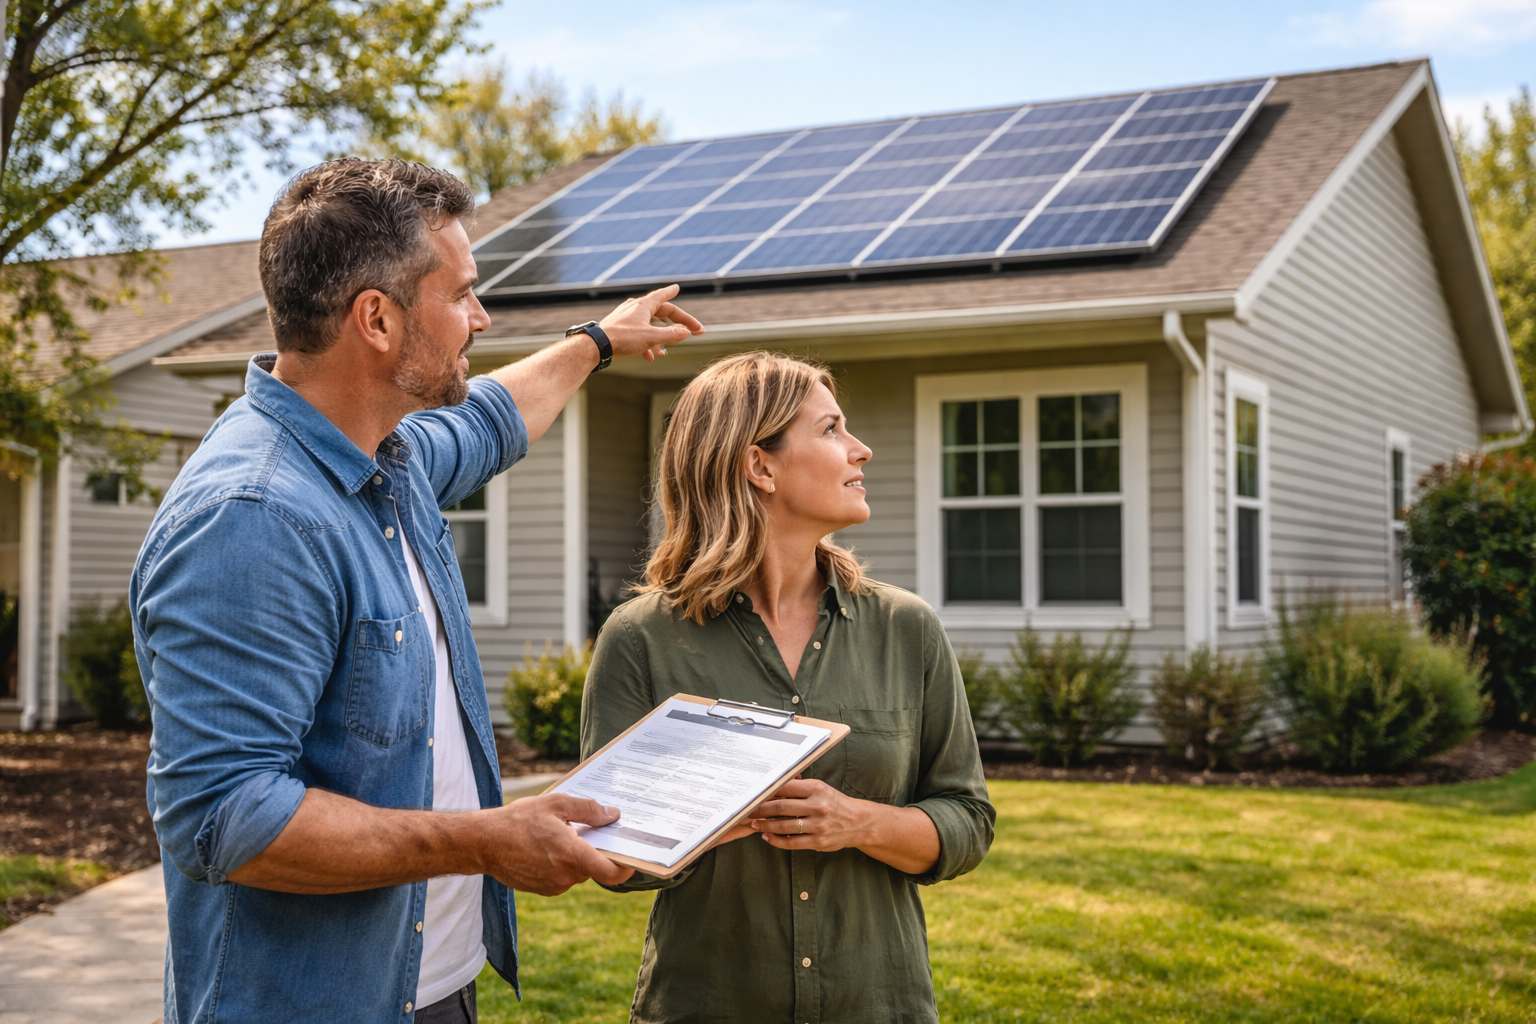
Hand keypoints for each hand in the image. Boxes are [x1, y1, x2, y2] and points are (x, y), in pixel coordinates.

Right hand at [476, 793, 634, 894]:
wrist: (483, 843)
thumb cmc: (518, 820)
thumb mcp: (556, 804)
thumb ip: (588, 809)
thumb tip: (613, 815)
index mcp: (572, 855)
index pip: (610, 872)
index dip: (626, 867)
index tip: (632, 858)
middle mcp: (565, 876)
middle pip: (593, 867)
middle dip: (594, 850)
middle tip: (586, 830)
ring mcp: (553, 886)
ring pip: (577, 871)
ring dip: (575, 857)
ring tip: (559, 835)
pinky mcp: (542, 889)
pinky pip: (562, 877)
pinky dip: (561, 864)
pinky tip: (547, 847)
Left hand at [595, 284, 703, 363]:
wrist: (597, 346)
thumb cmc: (623, 338)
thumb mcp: (651, 337)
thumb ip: (671, 334)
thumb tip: (686, 332)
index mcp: (644, 305)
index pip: (664, 298)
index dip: (672, 294)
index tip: (677, 288)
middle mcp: (635, 308)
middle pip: (661, 313)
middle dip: (676, 324)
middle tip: (692, 331)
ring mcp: (627, 318)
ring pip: (650, 325)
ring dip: (661, 338)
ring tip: (667, 351)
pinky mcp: (620, 328)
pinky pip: (639, 334)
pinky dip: (647, 344)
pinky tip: (650, 357)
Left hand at [747, 778, 873, 852]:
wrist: (859, 822)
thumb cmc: (835, 803)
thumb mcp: (821, 789)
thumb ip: (800, 789)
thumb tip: (773, 788)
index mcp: (817, 789)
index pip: (785, 788)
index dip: (767, 792)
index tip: (754, 794)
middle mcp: (817, 806)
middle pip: (781, 807)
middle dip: (761, 810)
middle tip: (747, 811)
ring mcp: (818, 825)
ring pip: (784, 826)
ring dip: (766, 826)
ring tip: (754, 824)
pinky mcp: (818, 841)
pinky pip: (792, 842)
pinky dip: (776, 841)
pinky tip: (767, 837)